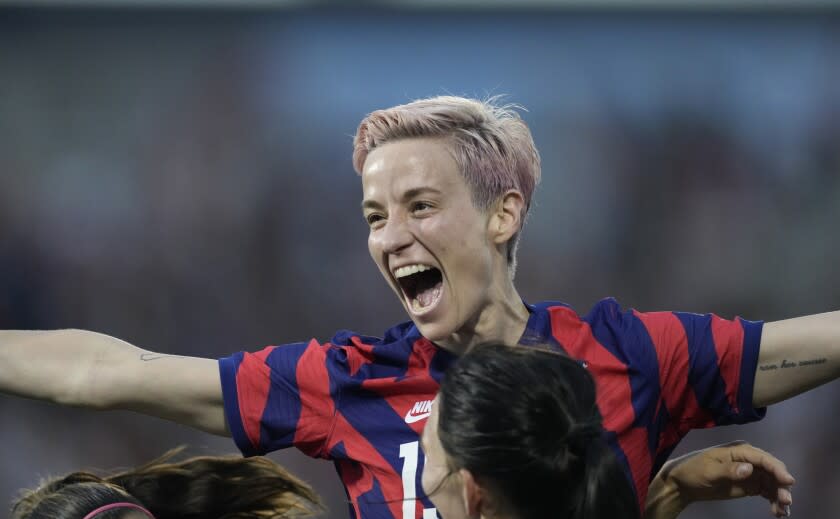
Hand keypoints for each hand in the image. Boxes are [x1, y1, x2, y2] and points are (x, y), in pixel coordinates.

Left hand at [659, 441, 793, 516]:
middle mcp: (748, 460)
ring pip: (772, 483)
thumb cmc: (693, 471)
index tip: (788, 481)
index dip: (777, 469)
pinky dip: (774, 500)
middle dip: (782, 485)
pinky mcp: (749, 485)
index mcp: (739, 451)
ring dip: (780, 495)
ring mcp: (750, 473)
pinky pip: (767, 491)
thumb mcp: (709, 471)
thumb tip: (749, 469)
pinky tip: (778, 512)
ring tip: (783, 511)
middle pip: (772, 471)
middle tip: (786, 501)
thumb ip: (729, 470)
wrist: (684, 483)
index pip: (763, 458)